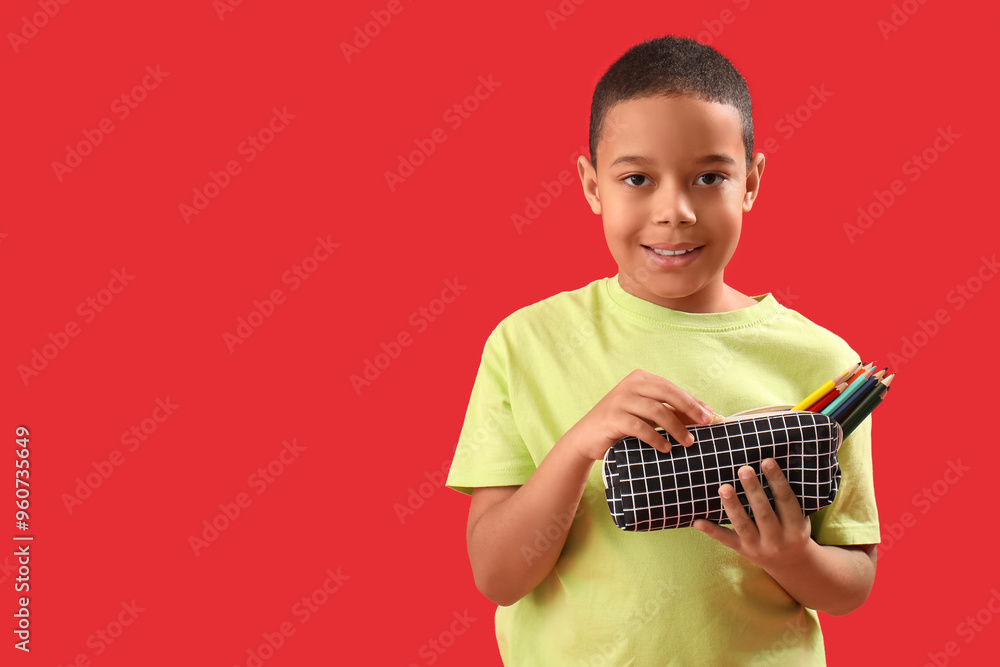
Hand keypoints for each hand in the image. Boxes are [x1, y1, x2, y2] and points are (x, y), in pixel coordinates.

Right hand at [559, 369, 714, 460]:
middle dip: (689, 408)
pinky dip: (656, 438)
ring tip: (687, 442)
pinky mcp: (613, 418)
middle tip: (704, 424)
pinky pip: (640, 427)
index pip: (671, 388)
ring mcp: (619, 400)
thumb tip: (705, 413)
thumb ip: (671, 411)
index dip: (692, 401)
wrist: (586, 438)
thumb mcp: (647, 416)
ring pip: (656, 410)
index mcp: (639, 379)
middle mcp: (629, 385)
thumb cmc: (621, 426)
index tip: (709, 415)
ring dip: (676, 427)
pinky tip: (666, 448)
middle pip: (666, 393)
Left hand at [693, 459, 812, 570]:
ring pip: (743, 525)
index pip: (786, 501)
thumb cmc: (792, 529)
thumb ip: (787, 497)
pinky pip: (725, 539)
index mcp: (795, 527)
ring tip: (723, 487)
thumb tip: (770, 462)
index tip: (767, 461)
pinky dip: (711, 530)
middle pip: (763, 512)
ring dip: (732, 506)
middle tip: (744, 469)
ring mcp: (757, 546)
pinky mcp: (742, 550)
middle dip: (753, 490)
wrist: (790, 563)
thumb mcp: (799, 517)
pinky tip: (697, 521)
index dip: (777, 480)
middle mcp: (777, 539)